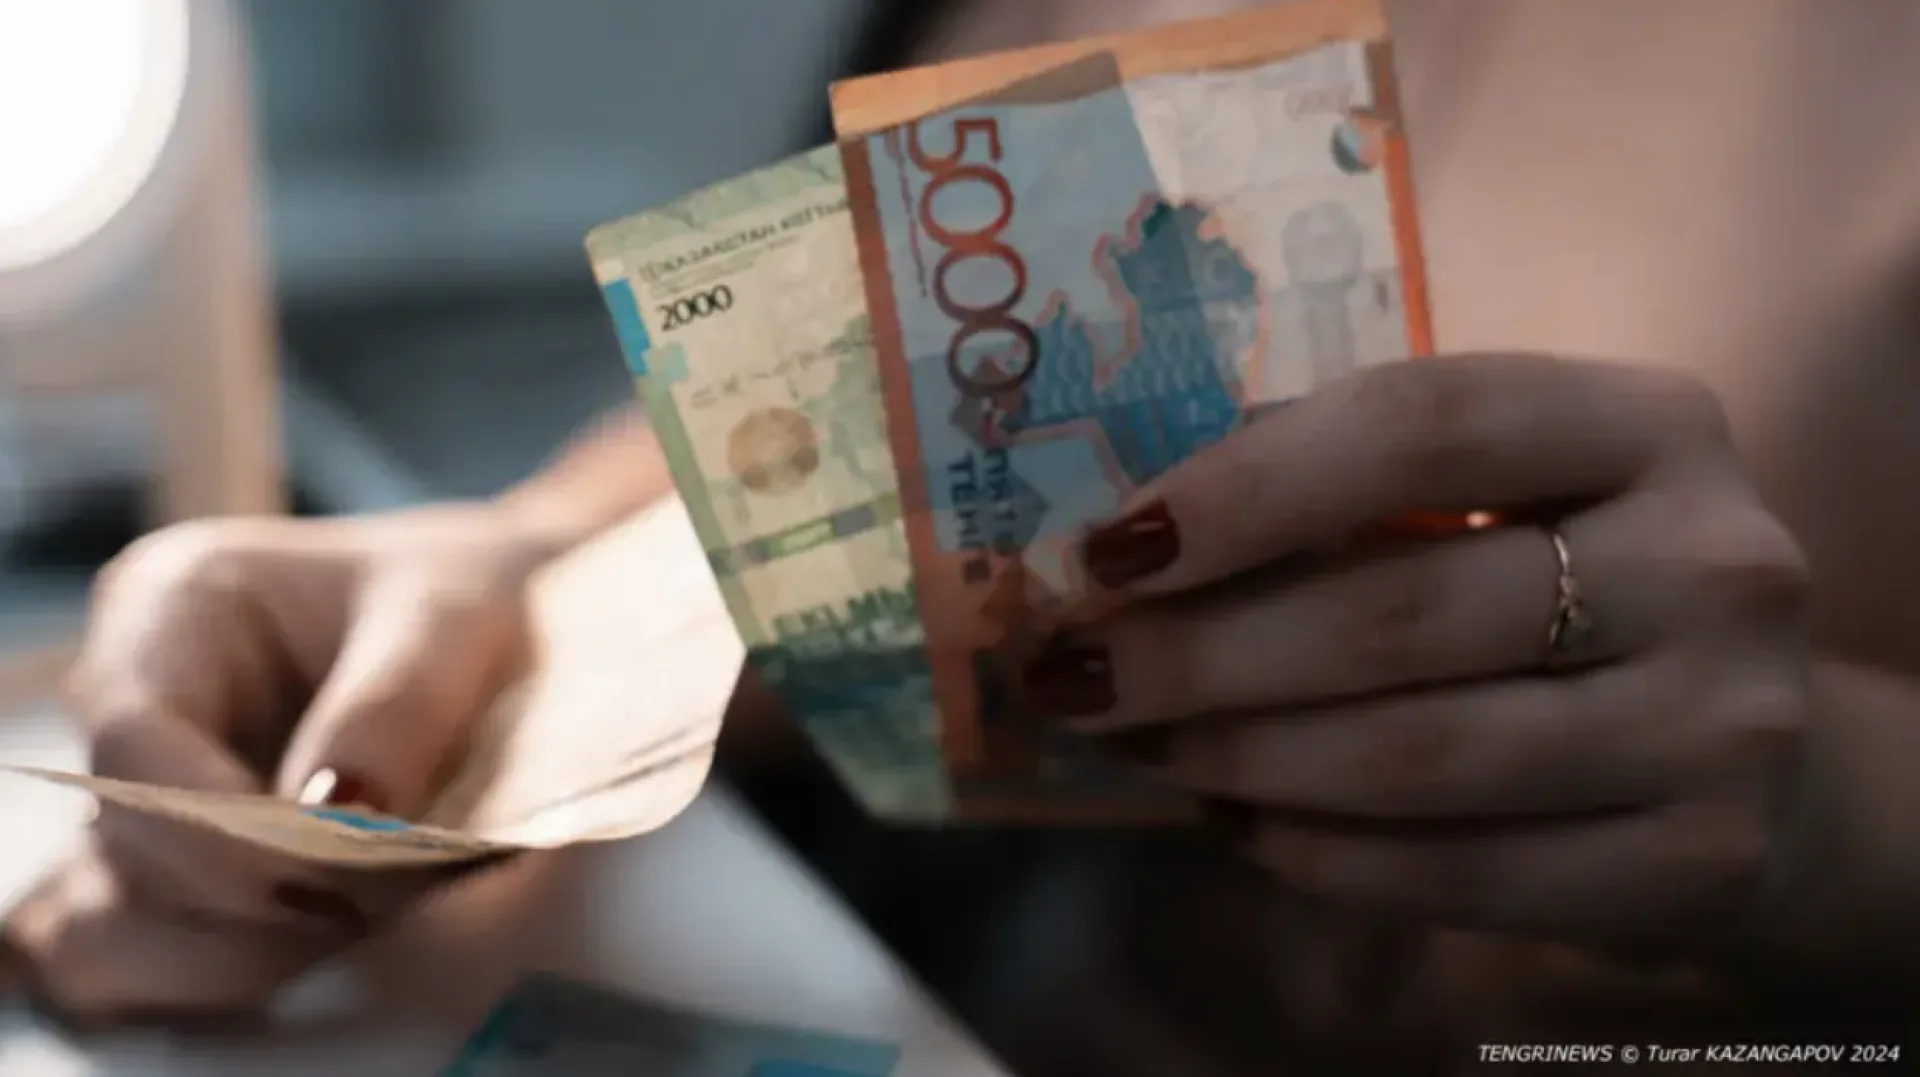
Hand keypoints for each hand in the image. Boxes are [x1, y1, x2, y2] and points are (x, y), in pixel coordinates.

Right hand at [3, 503, 545, 1026]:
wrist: (502, 614)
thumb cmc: (462, 596)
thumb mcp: (454, 620)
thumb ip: (397, 706)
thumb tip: (340, 817)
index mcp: (174, 605)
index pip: (135, 742)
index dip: (219, 828)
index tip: (334, 875)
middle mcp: (132, 701)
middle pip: (123, 841)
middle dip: (249, 894)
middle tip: (380, 898)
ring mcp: (141, 792)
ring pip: (106, 920)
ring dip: (227, 949)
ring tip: (358, 919)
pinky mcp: (174, 866)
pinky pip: (141, 955)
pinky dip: (221, 968)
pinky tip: (323, 940)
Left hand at [1028, 355, 1809, 950]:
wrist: (1762, 754)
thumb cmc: (1579, 588)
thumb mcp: (1509, 493)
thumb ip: (1351, 485)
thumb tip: (1129, 538)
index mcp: (1646, 422)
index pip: (1420, 422)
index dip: (1245, 486)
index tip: (1108, 548)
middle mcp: (1710, 563)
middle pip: (1397, 611)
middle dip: (1198, 652)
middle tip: (1074, 676)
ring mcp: (1719, 723)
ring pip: (1415, 756)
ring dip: (1236, 757)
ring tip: (1136, 746)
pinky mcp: (1698, 864)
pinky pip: (1453, 872)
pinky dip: (1314, 853)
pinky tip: (1236, 821)